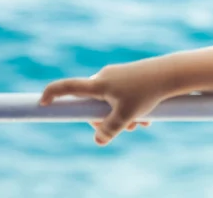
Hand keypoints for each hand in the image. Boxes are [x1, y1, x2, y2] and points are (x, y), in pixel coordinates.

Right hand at [39, 61, 181, 145]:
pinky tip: (148, 115)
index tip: (41, 103)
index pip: (67, 87)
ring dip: (122, 116)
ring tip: (143, 123)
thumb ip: (110, 129)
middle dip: (106, 120)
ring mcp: (116, 75)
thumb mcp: (127, 115)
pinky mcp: (128, 75)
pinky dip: (130, 107)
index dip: (52, 95)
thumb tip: (98, 139)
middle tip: (128, 129)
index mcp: (97, 84)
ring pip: (110, 101)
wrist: (171, 73)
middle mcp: (103, 77)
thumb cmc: (147, 92)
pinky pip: (122, 95)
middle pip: (93, 103)